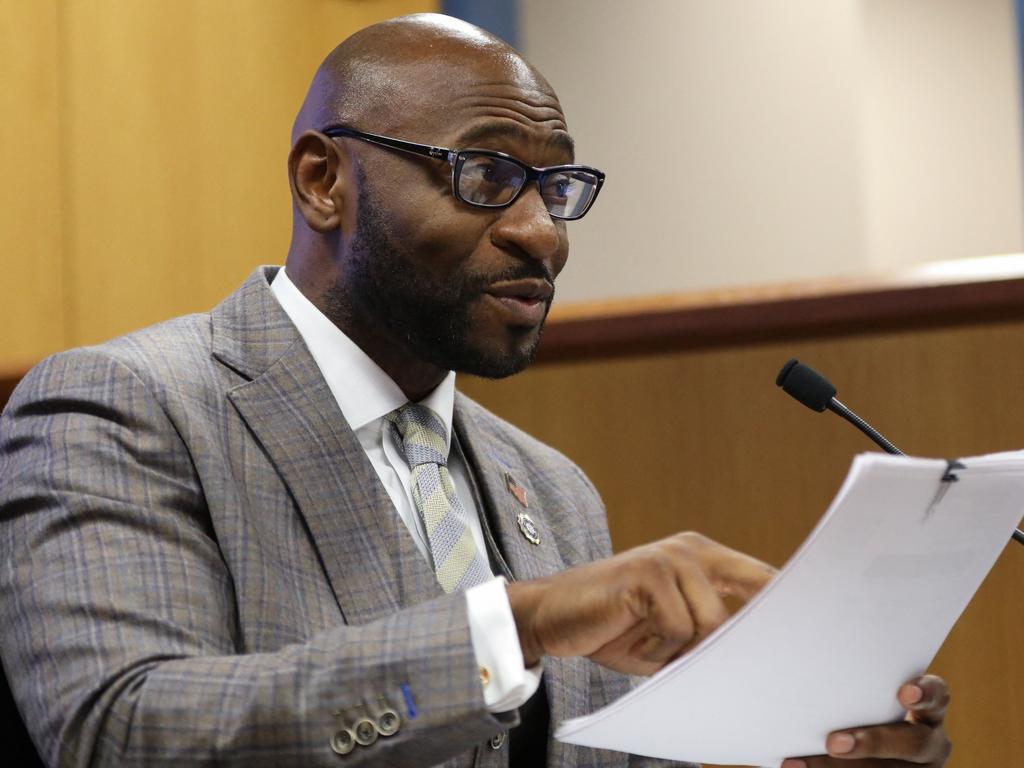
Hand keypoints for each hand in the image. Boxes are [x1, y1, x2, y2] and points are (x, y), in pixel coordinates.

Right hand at [506, 531, 775, 674]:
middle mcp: (692, 549)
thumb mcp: (672, 633)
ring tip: (648, 645)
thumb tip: (760, 658)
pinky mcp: (648, 573)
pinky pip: (678, 629)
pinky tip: (631, 638)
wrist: (551, 617)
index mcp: (704, 557)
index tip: (813, 638)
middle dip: (739, 643)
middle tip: (714, 664)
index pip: (764, 579)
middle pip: (746, 607)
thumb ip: (710, 633)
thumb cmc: (613, 629)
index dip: (789, 607)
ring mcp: (670, 557)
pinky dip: (657, 648)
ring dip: (682, 651)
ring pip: (712, 624)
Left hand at [781, 675, 951, 766]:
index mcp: (927, 710)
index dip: (925, 693)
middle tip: (833, 742)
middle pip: (912, 744)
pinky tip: (793, 764)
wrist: (856, 740)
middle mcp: (927, 742)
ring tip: (798, 763)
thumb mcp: (864, 683)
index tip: (905, 691)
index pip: (937, 697)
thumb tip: (794, 619)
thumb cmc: (856, 695)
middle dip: (872, 742)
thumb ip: (850, 667)